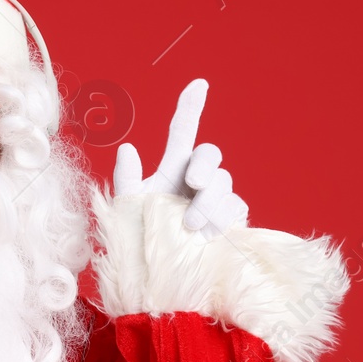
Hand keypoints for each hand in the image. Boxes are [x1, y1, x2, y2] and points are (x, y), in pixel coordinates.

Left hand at [112, 78, 249, 235]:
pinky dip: (221, 220)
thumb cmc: (142, 240)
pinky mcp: (232, 219)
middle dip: (205, 165)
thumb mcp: (129, 210)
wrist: (161, 277)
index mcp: (173, 169)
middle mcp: (197, 179)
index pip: (183, 132)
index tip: (199, 84)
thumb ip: (127, 181)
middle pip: (211, 154)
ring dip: (208, 202)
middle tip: (193, 184)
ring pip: (225, 183)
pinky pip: (236, 208)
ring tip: (190, 226)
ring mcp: (217, 199)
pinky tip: (206, 236)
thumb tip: (127, 149)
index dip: (190, 107)